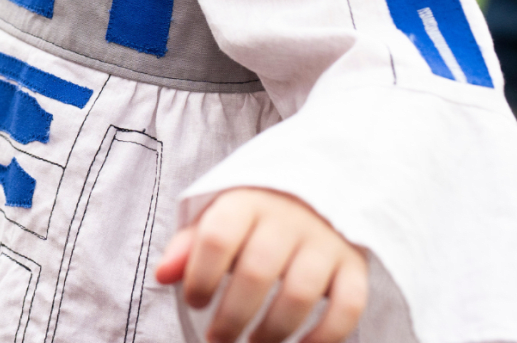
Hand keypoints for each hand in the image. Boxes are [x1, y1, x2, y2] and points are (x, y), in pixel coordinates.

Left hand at [155, 188, 367, 342]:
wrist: (320, 188)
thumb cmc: (256, 213)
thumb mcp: (219, 217)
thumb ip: (189, 245)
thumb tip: (162, 275)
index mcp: (247, 201)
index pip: (217, 238)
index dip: (200, 276)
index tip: (195, 300)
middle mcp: (289, 219)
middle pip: (257, 272)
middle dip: (232, 316)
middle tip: (217, 338)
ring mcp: (325, 242)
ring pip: (300, 294)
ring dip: (272, 331)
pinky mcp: (354, 265)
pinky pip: (348, 306)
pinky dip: (325, 336)